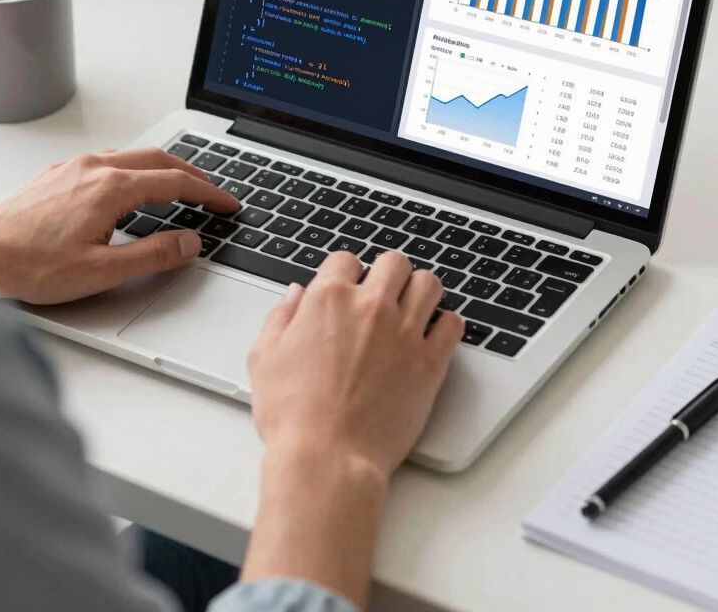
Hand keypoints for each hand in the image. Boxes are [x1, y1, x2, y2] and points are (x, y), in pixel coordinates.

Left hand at [0, 148, 239, 303]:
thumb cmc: (29, 266)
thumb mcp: (101, 271)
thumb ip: (153, 255)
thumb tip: (188, 242)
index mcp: (111, 188)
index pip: (176, 182)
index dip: (209, 193)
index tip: (228, 203)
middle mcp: (93, 168)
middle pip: (158, 159)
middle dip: (192, 174)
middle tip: (212, 192)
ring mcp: (72, 168)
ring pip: (131, 157)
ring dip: (162, 168)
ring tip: (179, 187)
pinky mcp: (56, 175)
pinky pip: (107, 161)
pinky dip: (133, 170)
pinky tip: (130, 188)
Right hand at [248, 250, 463, 479]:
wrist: (327, 459)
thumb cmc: (293, 416)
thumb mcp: (264, 357)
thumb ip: (281, 316)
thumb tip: (295, 294)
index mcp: (329, 298)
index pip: (346, 259)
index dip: (344, 273)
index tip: (346, 288)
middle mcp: (370, 306)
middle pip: (394, 262)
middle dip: (387, 274)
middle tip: (382, 294)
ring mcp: (404, 332)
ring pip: (428, 284)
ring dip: (419, 291)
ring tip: (411, 308)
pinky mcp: (430, 362)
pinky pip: (453, 325)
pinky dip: (445, 326)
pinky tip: (432, 337)